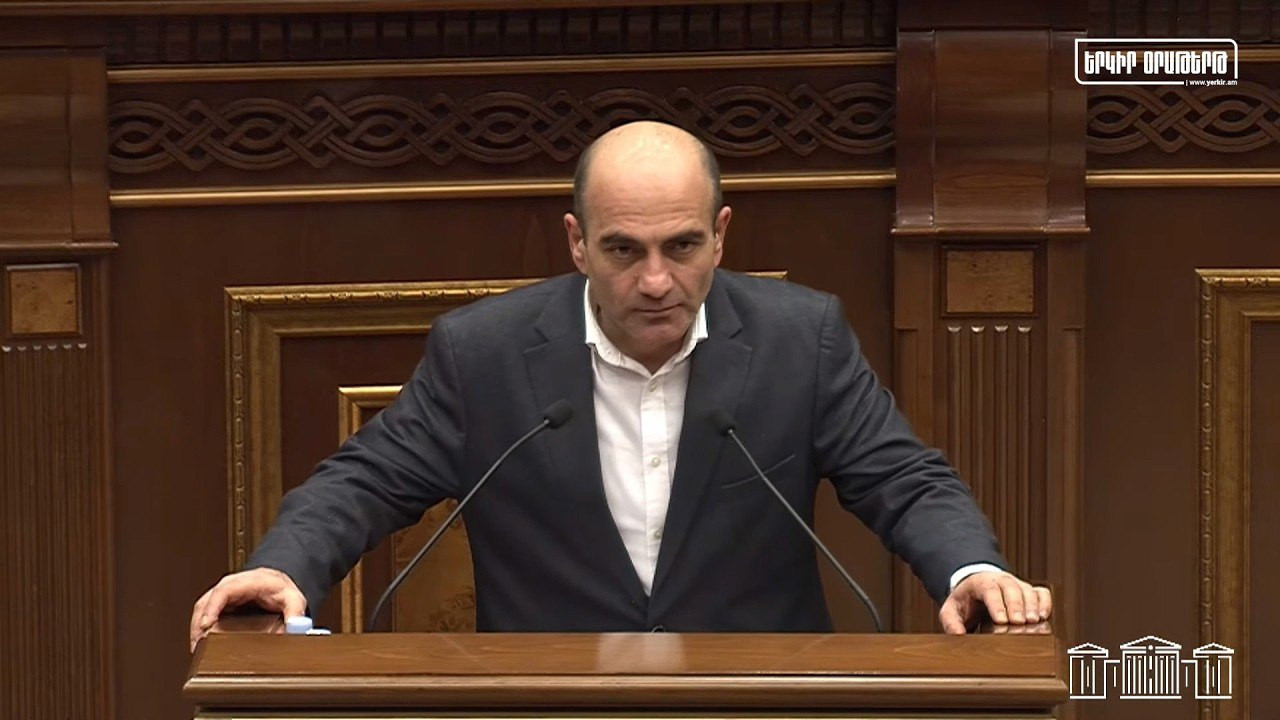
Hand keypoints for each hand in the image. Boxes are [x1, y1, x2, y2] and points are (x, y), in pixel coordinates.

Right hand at [189, 567, 305, 651]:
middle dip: (198, 624)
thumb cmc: (280, 589)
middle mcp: (229, 587)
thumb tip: (296, 627)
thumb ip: (296, 613)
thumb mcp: (293, 599)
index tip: (206, 624)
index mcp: (246, 583)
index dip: (212, 608)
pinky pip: (203, 614)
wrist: (276, 582)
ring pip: (200, 609)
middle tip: (199, 646)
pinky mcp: (217, 603)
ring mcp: (220, 594)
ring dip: (196, 628)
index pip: (223, 592)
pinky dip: (199, 628)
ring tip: (198, 649)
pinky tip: (201, 643)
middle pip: (205, 603)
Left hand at [938, 571, 1051, 634]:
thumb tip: (957, 635)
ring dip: (1032, 605)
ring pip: (1028, 590)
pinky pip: (1041, 593)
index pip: (989, 589)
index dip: (996, 604)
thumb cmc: (965, 602)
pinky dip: (1044, 603)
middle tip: (1019, 622)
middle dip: (1016, 605)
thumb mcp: (951, 610)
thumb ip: (951, 622)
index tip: (1001, 620)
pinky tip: (1043, 616)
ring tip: (1033, 621)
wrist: (976, 588)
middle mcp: (1000, 581)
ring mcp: (1017, 585)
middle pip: (1011, 587)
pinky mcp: (1029, 592)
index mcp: (980, 583)